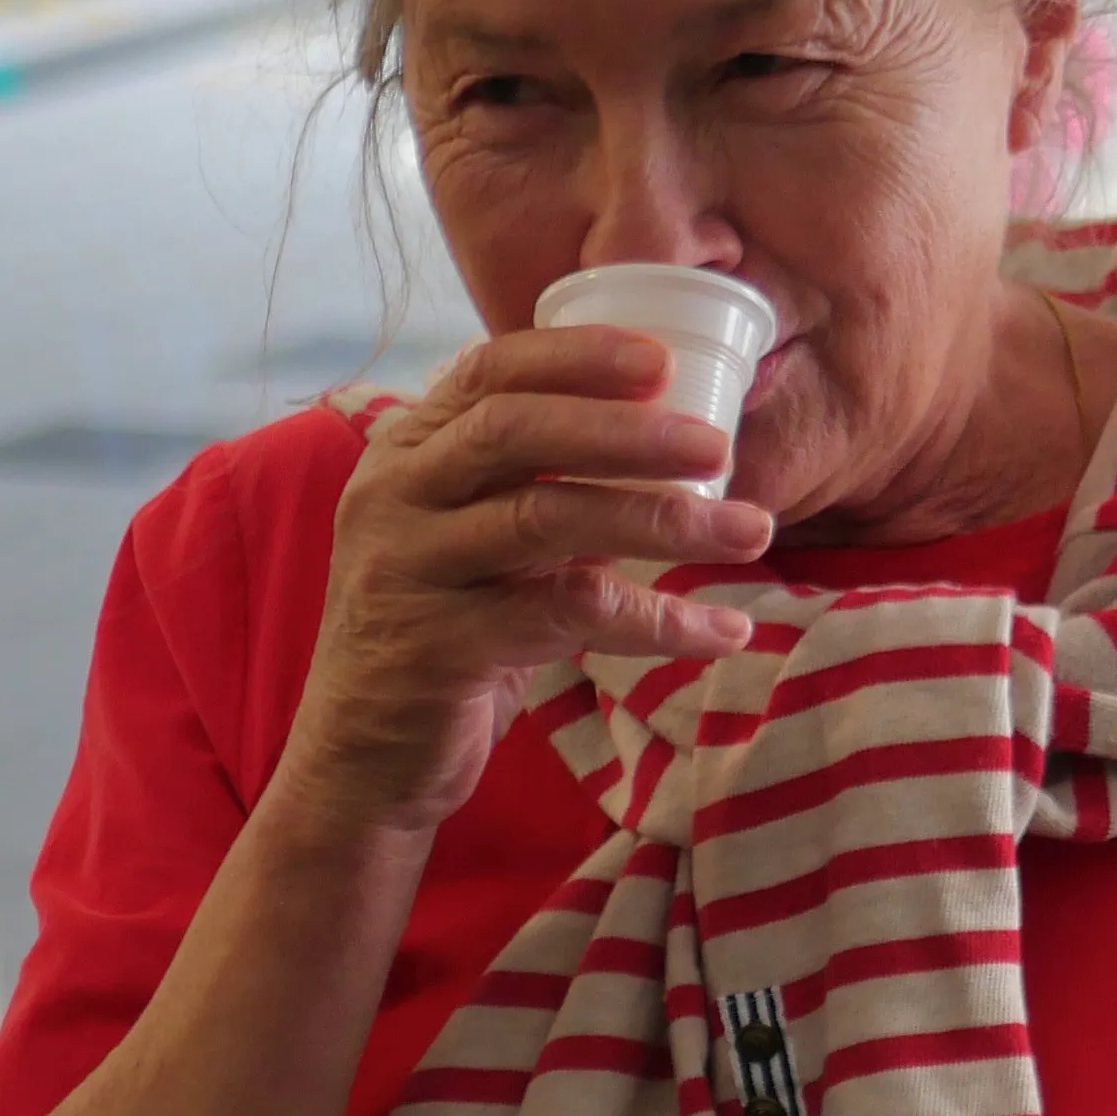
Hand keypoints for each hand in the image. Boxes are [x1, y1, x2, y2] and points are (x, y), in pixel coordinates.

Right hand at [276, 326, 774, 832]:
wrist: (363, 758)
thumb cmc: (446, 631)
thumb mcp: (485, 540)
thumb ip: (546, 484)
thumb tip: (675, 437)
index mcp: (408, 451)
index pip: (488, 372)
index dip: (577, 357)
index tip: (665, 358)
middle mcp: (395, 496)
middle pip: (514, 431)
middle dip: (627, 431)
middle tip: (718, 444)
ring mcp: (410, 569)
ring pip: (545, 517)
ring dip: (660, 521)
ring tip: (752, 531)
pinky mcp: (438, 646)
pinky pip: (567, 616)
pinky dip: (656, 621)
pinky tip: (723, 632)